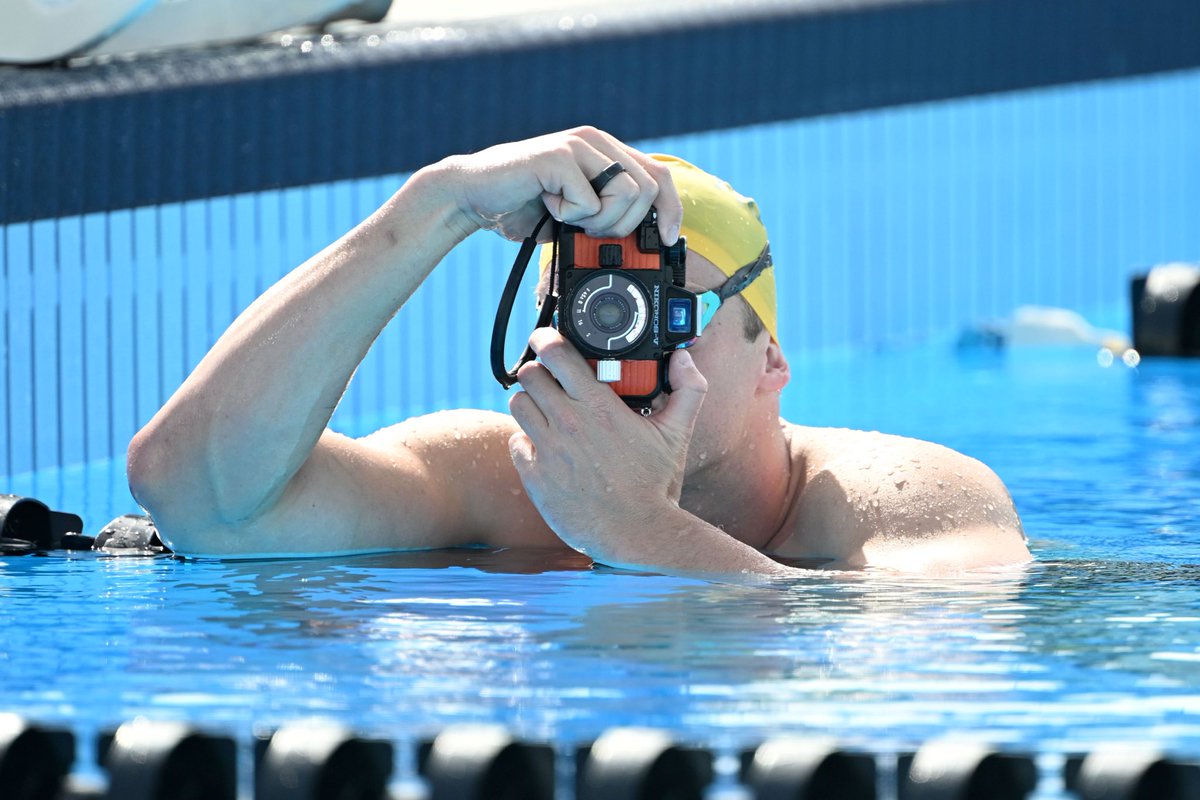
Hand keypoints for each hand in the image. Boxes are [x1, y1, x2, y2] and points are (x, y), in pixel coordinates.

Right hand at [440, 126, 681, 244]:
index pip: (658, 175)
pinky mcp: (558, 156)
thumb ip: (609, 215)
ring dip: (599, 221)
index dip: (671, 209)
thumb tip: (650, 241)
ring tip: (568, 217)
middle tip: (590, 230)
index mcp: (605, 151)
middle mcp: (596, 141)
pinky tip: (547, 205)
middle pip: (647, 189)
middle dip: (625, 225)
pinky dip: (570, 216)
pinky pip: (589, 201)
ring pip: (626, 194)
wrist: (473, 196)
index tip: (669, 240)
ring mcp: (578, 145)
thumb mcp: (577, 214)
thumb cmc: (523, 207)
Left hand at [506, 328, 708, 564]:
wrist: (637, 534)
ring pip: (517, 404)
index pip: (556, 354)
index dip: (546, 339)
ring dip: (530, 402)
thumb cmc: (656, 484)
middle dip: (539, 371)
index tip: (546, 338)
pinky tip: (545, 445)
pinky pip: (516, 442)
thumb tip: (683, 359)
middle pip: (529, 374)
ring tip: (546, 410)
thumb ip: (689, 388)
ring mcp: (548, 451)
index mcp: (599, 407)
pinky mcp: (535, 477)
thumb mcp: (678, 433)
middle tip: (549, 378)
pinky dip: (527, 440)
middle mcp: (568, 424)